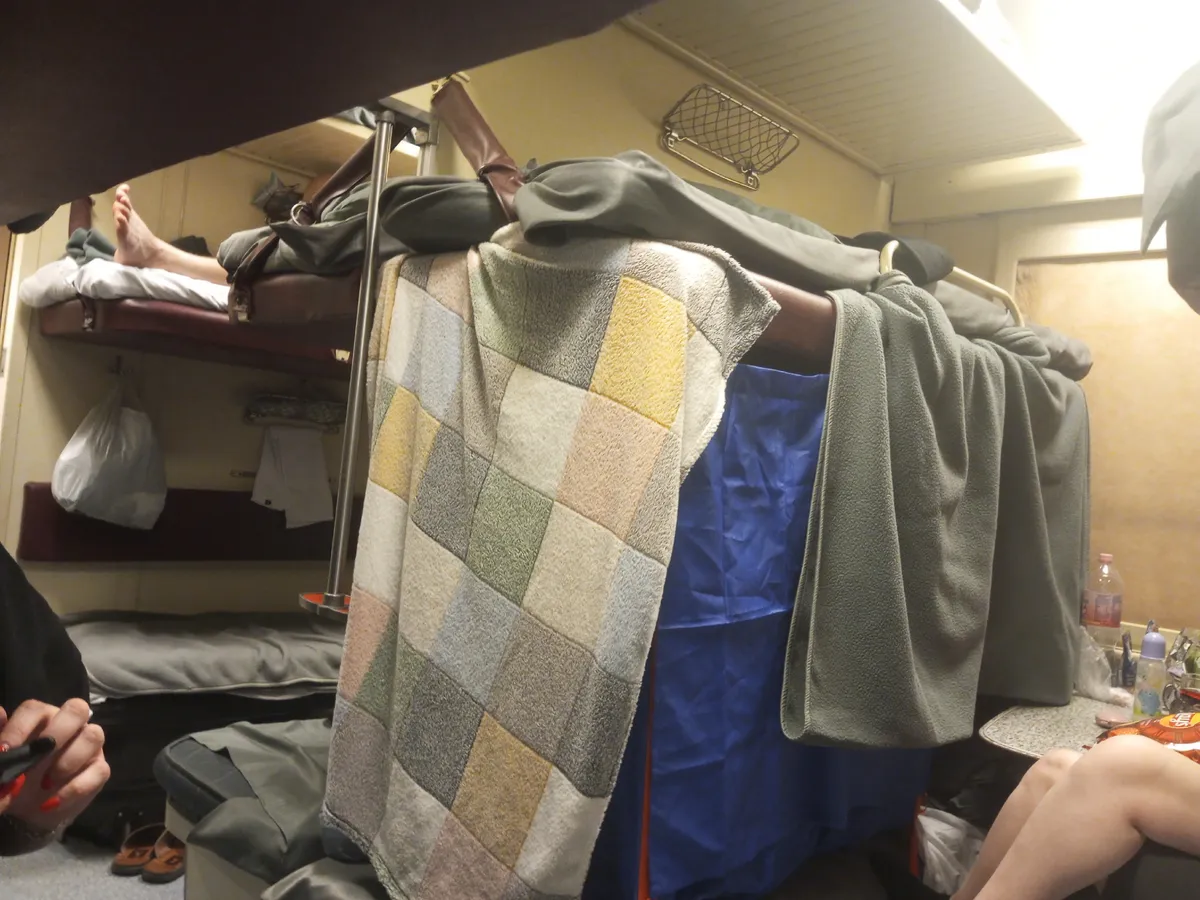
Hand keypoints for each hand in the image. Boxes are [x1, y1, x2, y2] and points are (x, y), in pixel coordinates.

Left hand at [0, 699, 109, 831]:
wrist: (27, 814)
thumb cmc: (14, 780)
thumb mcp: (3, 762)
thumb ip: (0, 738)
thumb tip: (0, 714)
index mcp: (42, 720)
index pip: (35, 709)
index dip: (20, 727)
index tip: (4, 752)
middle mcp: (70, 726)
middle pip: (76, 709)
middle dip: (58, 732)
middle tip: (39, 757)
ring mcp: (89, 747)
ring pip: (94, 735)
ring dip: (70, 759)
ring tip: (46, 783)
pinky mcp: (99, 770)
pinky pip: (99, 770)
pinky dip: (74, 789)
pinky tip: (52, 803)